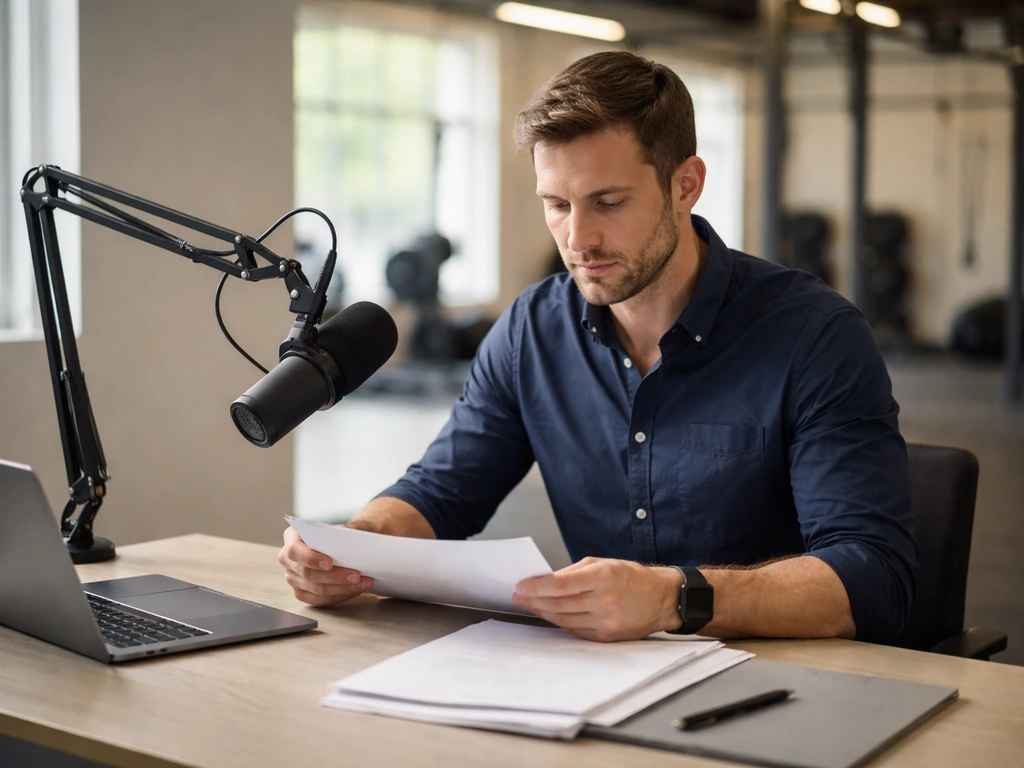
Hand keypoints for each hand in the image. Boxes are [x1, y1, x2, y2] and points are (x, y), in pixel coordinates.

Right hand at [277, 526, 374, 606]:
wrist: (336, 544)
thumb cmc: (335, 534)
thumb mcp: (336, 529)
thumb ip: (339, 535)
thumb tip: (352, 545)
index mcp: (291, 537)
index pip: (295, 551)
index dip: (311, 559)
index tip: (329, 563)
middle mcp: (287, 559)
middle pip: (308, 573)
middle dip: (335, 577)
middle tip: (357, 576)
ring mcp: (292, 578)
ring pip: (316, 590)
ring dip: (342, 588)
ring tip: (363, 584)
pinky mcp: (301, 592)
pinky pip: (320, 600)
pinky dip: (340, 595)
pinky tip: (355, 590)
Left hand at [513, 557, 681, 641]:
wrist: (662, 599)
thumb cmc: (632, 577)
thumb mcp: (603, 563)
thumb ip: (573, 572)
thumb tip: (546, 580)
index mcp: (603, 577)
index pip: (560, 585)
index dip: (536, 587)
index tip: (521, 586)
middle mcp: (604, 602)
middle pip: (558, 605)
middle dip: (534, 600)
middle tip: (520, 596)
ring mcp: (605, 622)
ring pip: (563, 620)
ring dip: (543, 612)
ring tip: (531, 605)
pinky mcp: (606, 637)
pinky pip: (575, 630)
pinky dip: (560, 622)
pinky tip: (551, 614)